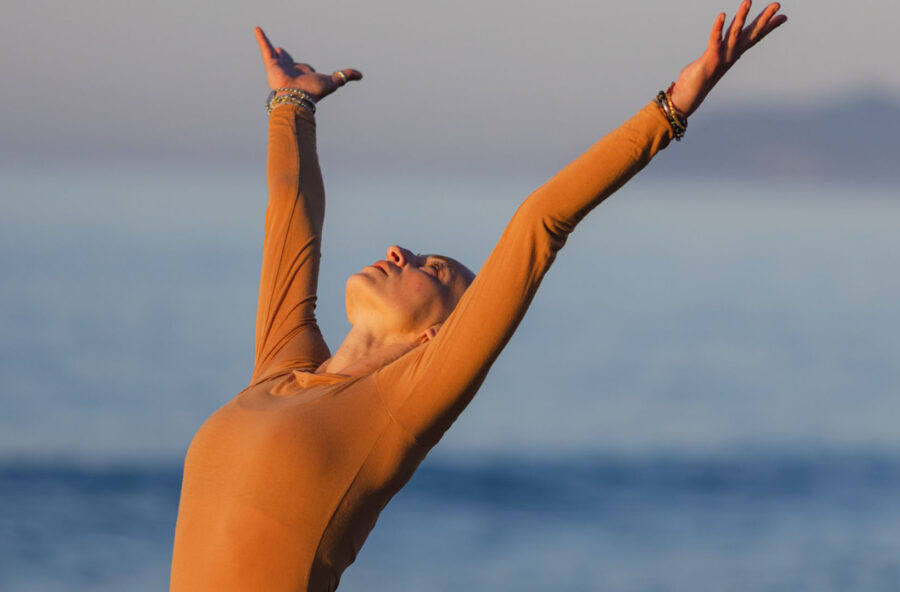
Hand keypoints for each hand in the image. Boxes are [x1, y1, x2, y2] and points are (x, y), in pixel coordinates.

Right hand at [254, 26, 361, 100]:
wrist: (297, 96)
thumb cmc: (313, 92)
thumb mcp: (333, 82)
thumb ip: (345, 76)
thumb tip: (360, 75)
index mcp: (304, 76)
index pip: (305, 68)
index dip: (308, 69)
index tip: (310, 71)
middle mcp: (291, 71)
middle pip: (288, 62)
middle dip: (286, 59)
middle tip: (281, 52)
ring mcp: (280, 67)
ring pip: (275, 56)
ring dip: (270, 50)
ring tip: (268, 44)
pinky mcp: (270, 63)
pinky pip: (265, 47)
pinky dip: (261, 38)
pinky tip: (257, 28)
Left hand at [668, 0, 786, 117]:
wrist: (691, 94)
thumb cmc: (703, 73)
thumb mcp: (717, 57)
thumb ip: (723, 46)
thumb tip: (730, 41)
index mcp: (736, 52)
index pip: (756, 36)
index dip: (769, 27)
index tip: (784, 16)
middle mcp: (733, 54)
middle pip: (751, 33)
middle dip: (764, 18)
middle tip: (777, 4)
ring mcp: (723, 57)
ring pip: (734, 33)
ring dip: (741, 17)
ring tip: (748, 0)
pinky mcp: (710, 59)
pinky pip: (715, 40)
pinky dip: (718, 28)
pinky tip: (722, 15)